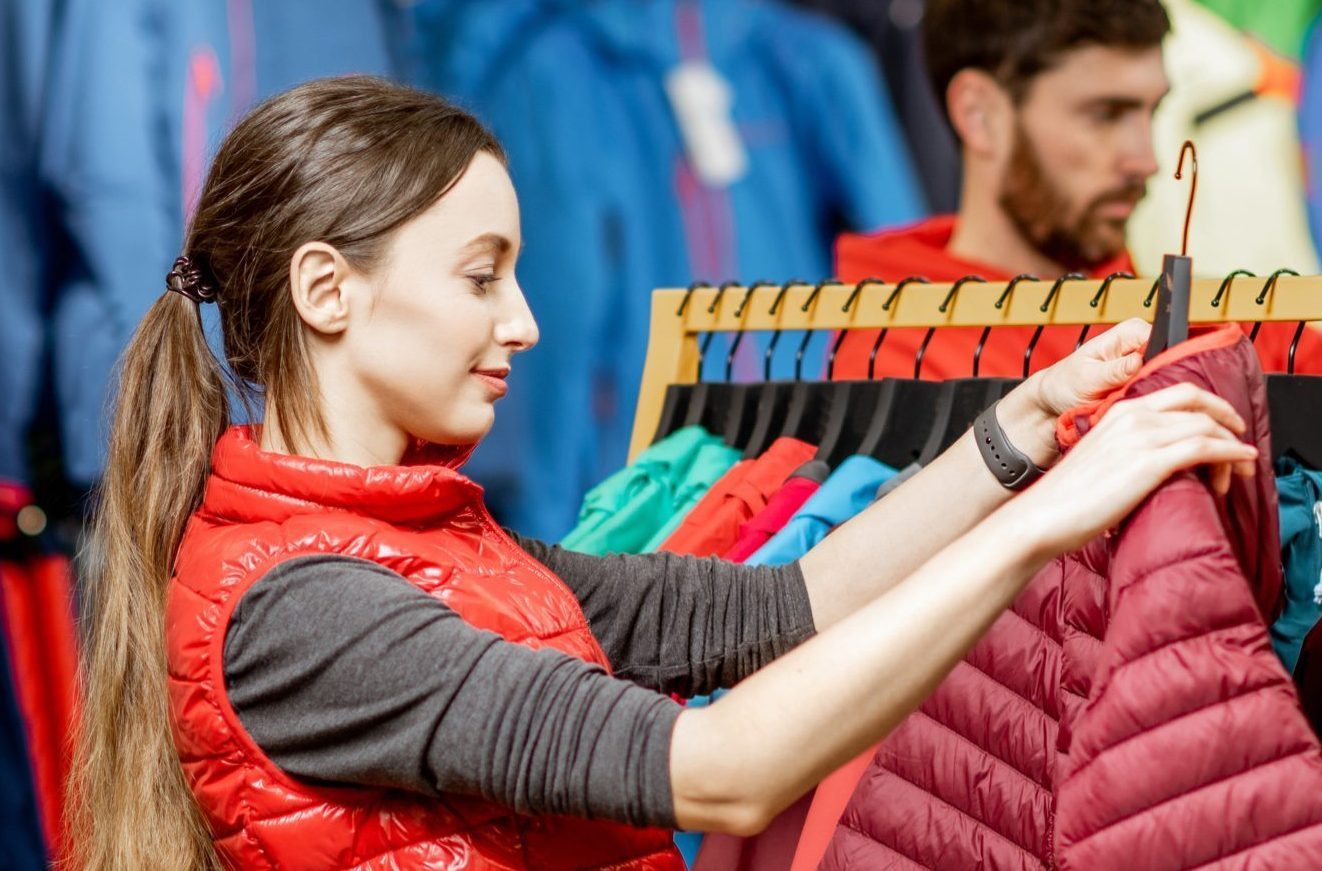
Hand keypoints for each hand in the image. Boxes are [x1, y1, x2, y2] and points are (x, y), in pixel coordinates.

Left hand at [998, 320, 1150, 467]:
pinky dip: (1145, 402)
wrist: (1055, 400)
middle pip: (1167, 361)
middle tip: (1129, 395)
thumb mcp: (1087, 377)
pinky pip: (1156, 394)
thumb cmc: (1065, 382)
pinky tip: (1130, 406)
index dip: (1158, 360)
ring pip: (1164, 380)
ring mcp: (1145, 367)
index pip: (1160, 339)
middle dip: (1153, 380)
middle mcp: (1141, 346)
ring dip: (1148, 394)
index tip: (1145, 379)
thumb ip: (1114, 370)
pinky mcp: (1144, 385)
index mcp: (1128, 332)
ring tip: (1123, 401)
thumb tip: (1138, 361)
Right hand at [1009, 382, 1256, 555]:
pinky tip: (1242, 464)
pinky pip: (1206, 448)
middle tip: (1241, 439)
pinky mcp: (1151, 462)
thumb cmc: (1066, 498)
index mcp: (1119, 412)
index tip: (1223, 424)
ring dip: (1232, 447)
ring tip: (1240, 472)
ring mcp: (1142, 436)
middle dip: (1228, 417)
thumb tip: (1157, 464)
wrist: (1044, 515)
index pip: (1177, 394)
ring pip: (1207, 426)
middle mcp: (1133, 416)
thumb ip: (1128, 450)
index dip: (1209, 406)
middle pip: (1198, 402)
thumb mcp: (1101, 459)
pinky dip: (1232, 454)